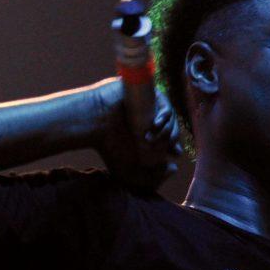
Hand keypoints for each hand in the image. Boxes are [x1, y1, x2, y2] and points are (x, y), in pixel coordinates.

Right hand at [91, 76, 183, 192]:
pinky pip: (163, 100)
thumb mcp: (130, 173)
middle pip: (172, 126)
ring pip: (169, 115)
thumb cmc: (108, 147)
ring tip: (150, 138)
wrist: (93, 123)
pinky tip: (156, 124)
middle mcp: (149, 117)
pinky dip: (165, 113)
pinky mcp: (145, 90)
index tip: (174, 153)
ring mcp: (148, 104)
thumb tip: (174, 167)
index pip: (171, 137)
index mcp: (148, 133)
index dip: (176, 145)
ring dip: (166, 129)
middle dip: (171, 139)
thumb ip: (152, 178)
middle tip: (158, 148)